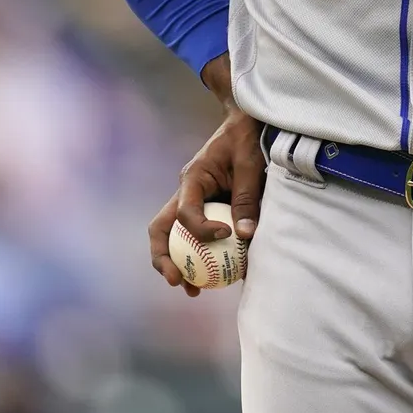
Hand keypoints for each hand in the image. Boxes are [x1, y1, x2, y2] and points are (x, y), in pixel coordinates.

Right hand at [148, 56, 265, 296]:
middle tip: (178, 282)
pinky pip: (195, 237)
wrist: (246, 122)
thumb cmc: (248, 137)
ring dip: (177, 264)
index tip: (225, 234)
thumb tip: (245, 236)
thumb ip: (247, 197)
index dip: (200, 229)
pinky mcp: (206, 210)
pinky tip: (217, 278)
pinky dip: (200, 257)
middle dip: (164, 259)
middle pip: (161, 229)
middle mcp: (186, 193)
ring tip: (193, 291)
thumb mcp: (251, 163)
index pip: (185, 212)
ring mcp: (193, 202)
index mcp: (193, 178)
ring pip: (173, 237)